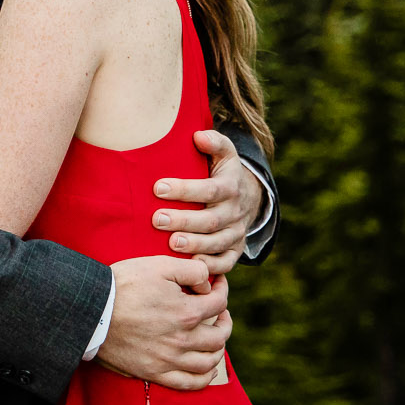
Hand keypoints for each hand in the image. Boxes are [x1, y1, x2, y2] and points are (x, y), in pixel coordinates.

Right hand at [93, 255, 230, 389]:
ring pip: (209, 362)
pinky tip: (207, 368)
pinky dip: (205, 377)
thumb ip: (191, 270)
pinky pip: (191, 383)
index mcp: (186, 312)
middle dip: (225, 321)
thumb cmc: (123, 285)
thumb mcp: (158, 265)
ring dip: (218, 349)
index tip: (218, 285)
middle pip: (220, 336)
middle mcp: (183, 340)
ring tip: (213, 338)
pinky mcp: (155, 373)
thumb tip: (207, 283)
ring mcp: (170, 360)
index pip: (219, 303)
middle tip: (219, 313)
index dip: (223, 290)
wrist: (91, 312)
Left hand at [150, 129, 261, 276]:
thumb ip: (214, 142)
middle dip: (184, 221)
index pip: (209, 189)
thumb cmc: (222, 171)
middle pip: (210, 220)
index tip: (158, 188)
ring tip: (170, 244)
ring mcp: (236, 233)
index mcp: (231, 186)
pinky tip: (190, 268)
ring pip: (216, 243)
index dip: (185, 190)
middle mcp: (235, 211)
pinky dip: (209, 267)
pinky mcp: (234, 250)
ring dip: (193, 245)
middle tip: (157, 220)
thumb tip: (198, 136)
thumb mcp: (224, 152)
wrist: (247, 197)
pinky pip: (224, 263)